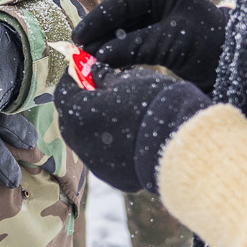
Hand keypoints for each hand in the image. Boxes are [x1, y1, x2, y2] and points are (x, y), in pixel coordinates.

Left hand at [53, 66, 216, 193]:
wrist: (182, 142)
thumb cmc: (154, 102)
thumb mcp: (128, 78)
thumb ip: (104, 76)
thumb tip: (93, 72)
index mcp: (77, 112)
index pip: (64, 91)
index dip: (73, 78)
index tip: (84, 69)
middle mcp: (79, 141)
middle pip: (72, 118)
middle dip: (83, 102)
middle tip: (101, 90)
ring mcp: (95, 162)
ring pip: (88, 139)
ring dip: (97, 125)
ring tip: (121, 113)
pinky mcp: (113, 176)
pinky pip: (106, 156)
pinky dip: (113, 145)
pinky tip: (133, 136)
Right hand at [71, 0, 228, 91]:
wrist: (240, 68)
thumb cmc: (212, 46)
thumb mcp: (171, 43)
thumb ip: (134, 47)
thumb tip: (98, 56)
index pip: (123, 2)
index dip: (98, 20)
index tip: (78, 37)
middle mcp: (160, 1)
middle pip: (120, 16)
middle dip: (100, 35)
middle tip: (79, 54)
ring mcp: (160, 21)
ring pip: (124, 32)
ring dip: (107, 47)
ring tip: (89, 63)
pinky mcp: (161, 40)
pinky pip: (133, 45)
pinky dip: (119, 56)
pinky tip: (106, 66)